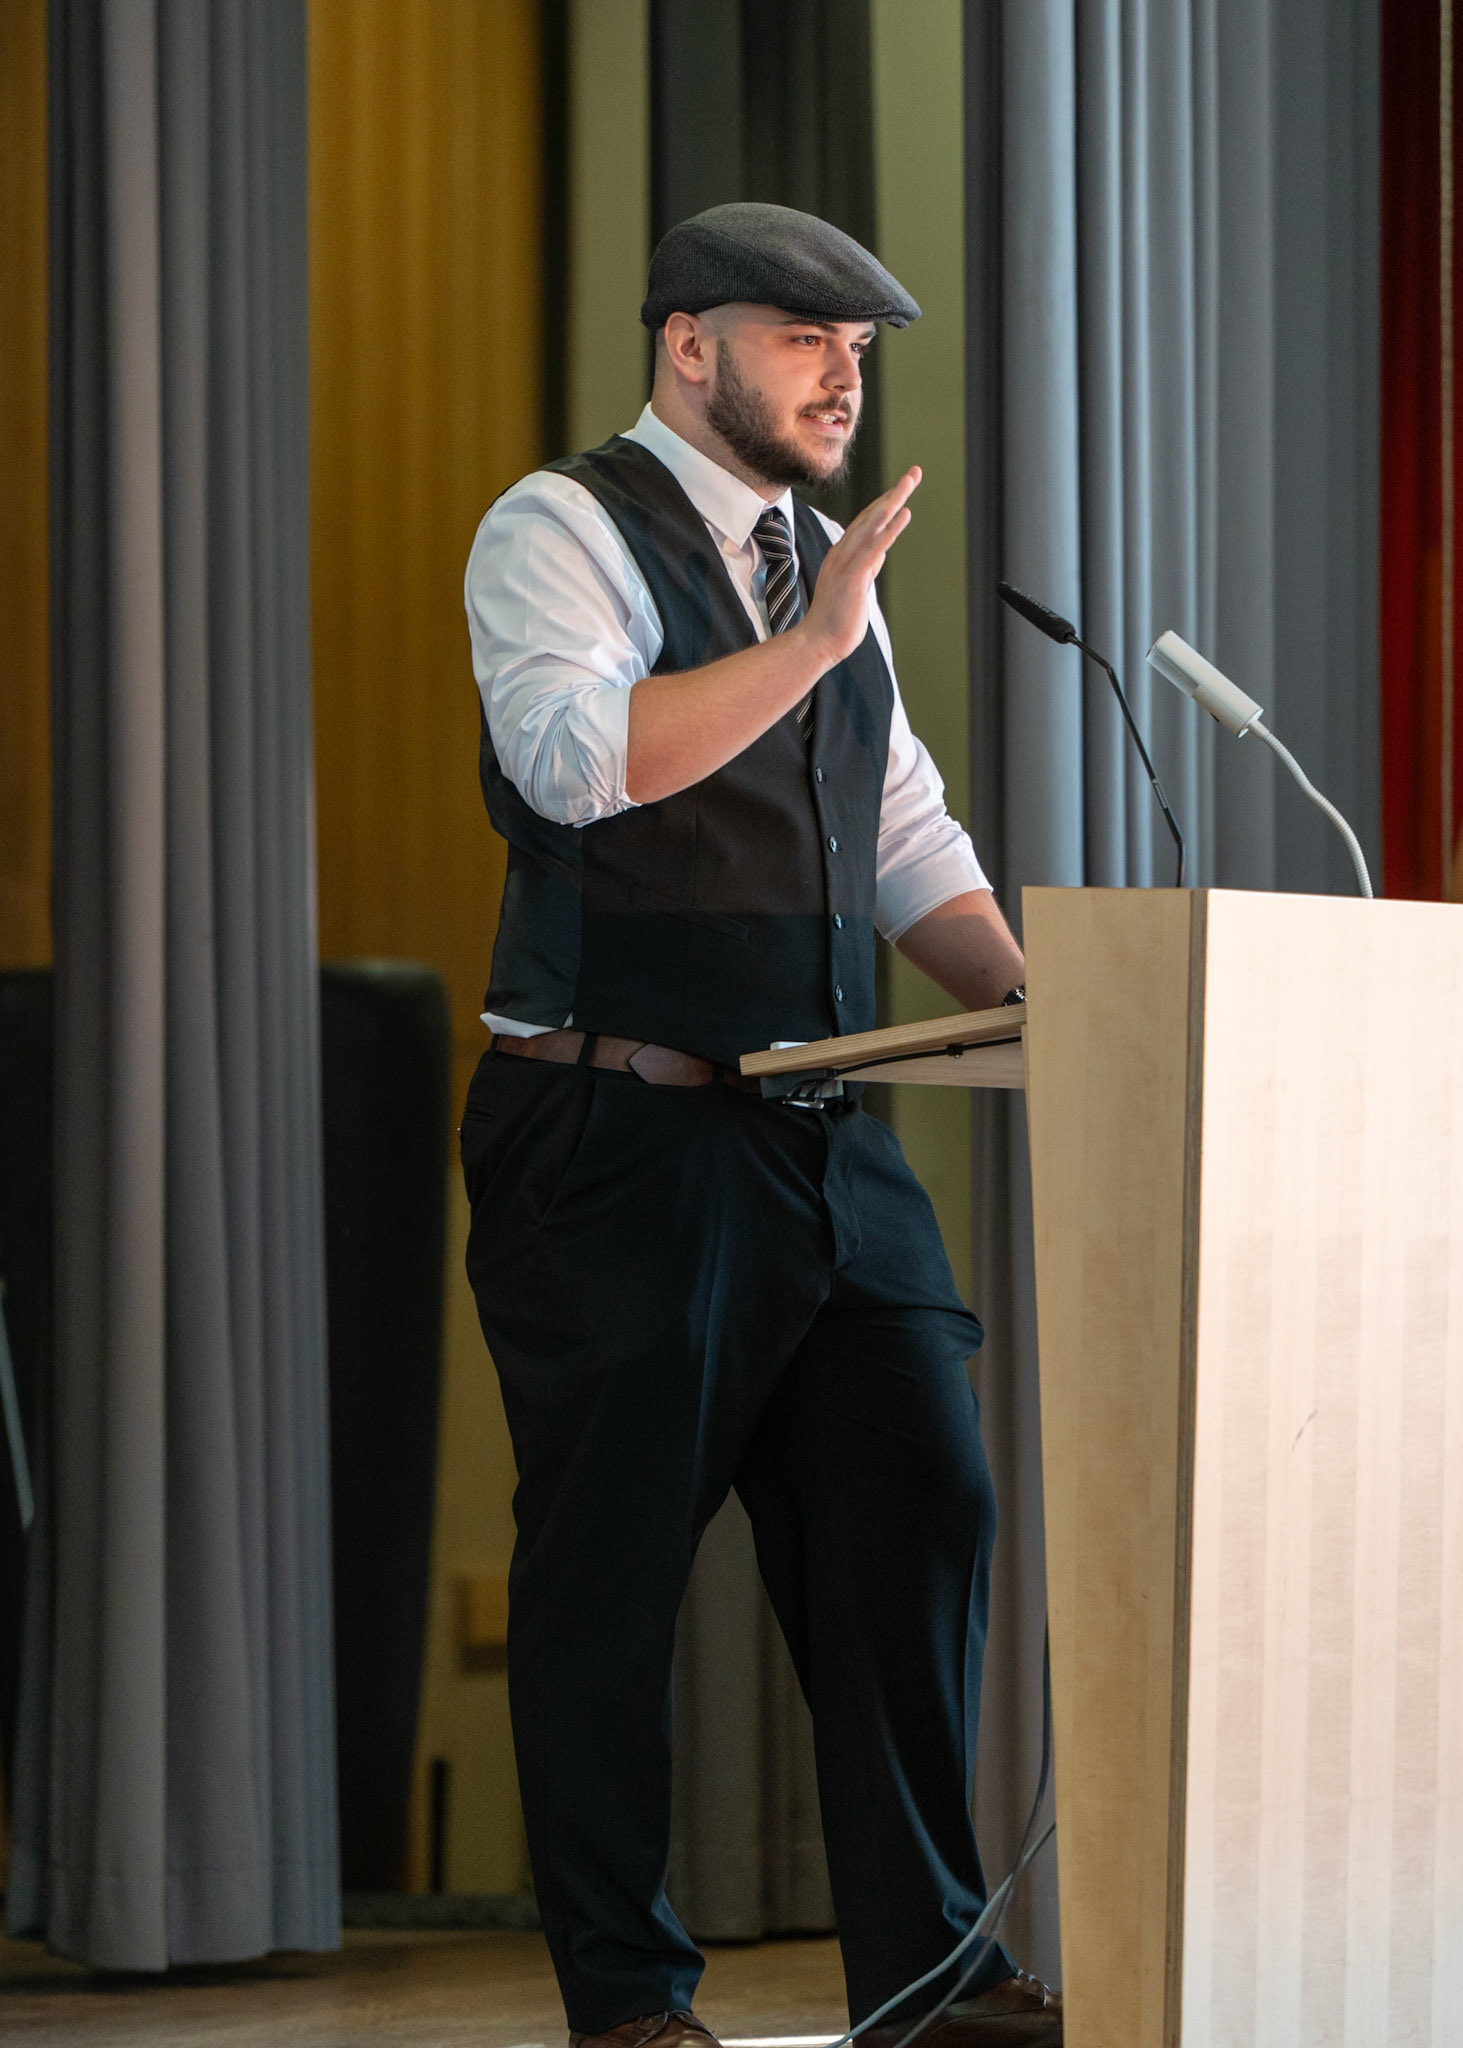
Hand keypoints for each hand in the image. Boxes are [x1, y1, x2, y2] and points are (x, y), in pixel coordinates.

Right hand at [798, 466, 920, 669]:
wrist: (818, 641)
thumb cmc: (835, 620)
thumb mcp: (855, 588)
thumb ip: (866, 568)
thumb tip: (879, 555)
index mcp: (842, 555)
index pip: (866, 522)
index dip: (885, 503)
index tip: (901, 488)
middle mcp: (843, 552)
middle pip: (871, 514)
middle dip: (894, 493)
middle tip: (914, 473)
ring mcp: (847, 562)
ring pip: (873, 523)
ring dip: (893, 499)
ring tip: (910, 480)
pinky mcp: (854, 575)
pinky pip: (875, 546)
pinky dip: (890, 528)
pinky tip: (904, 512)